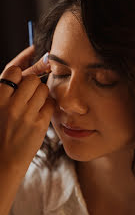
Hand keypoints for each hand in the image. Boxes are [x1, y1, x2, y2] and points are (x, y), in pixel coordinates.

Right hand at [0, 46, 54, 173]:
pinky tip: (41, 113)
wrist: (2, 161)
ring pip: (42, 89)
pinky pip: (50, 104)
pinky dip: (48, 106)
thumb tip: (30, 53)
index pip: (13, 70)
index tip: (30, 60)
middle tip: (31, 92)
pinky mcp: (38, 125)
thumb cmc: (0, 129)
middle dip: (33, 82)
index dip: (23, 66)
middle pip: (31, 78)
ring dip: (42, 93)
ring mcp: (24, 115)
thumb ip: (8, 85)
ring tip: (35, 104)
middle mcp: (9, 104)